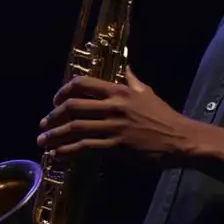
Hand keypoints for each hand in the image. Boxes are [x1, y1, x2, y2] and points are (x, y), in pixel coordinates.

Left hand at [37, 68, 197, 165]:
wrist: (180, 139)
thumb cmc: (164, 116)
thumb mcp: (147, 93)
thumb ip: (132, 80)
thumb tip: (126, 68)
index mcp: (119, 91)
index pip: (83, 85)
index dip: (63, 92)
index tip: (55, 102)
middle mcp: (113, 106)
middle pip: (73, 107)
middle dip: (53, 117)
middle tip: (43, 125)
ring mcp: (114, 127)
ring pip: (76, 129)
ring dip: (55, 136)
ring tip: (43, 142)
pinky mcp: (117, 147)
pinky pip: (86, 148)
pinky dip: (68, 152)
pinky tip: (58, 155)